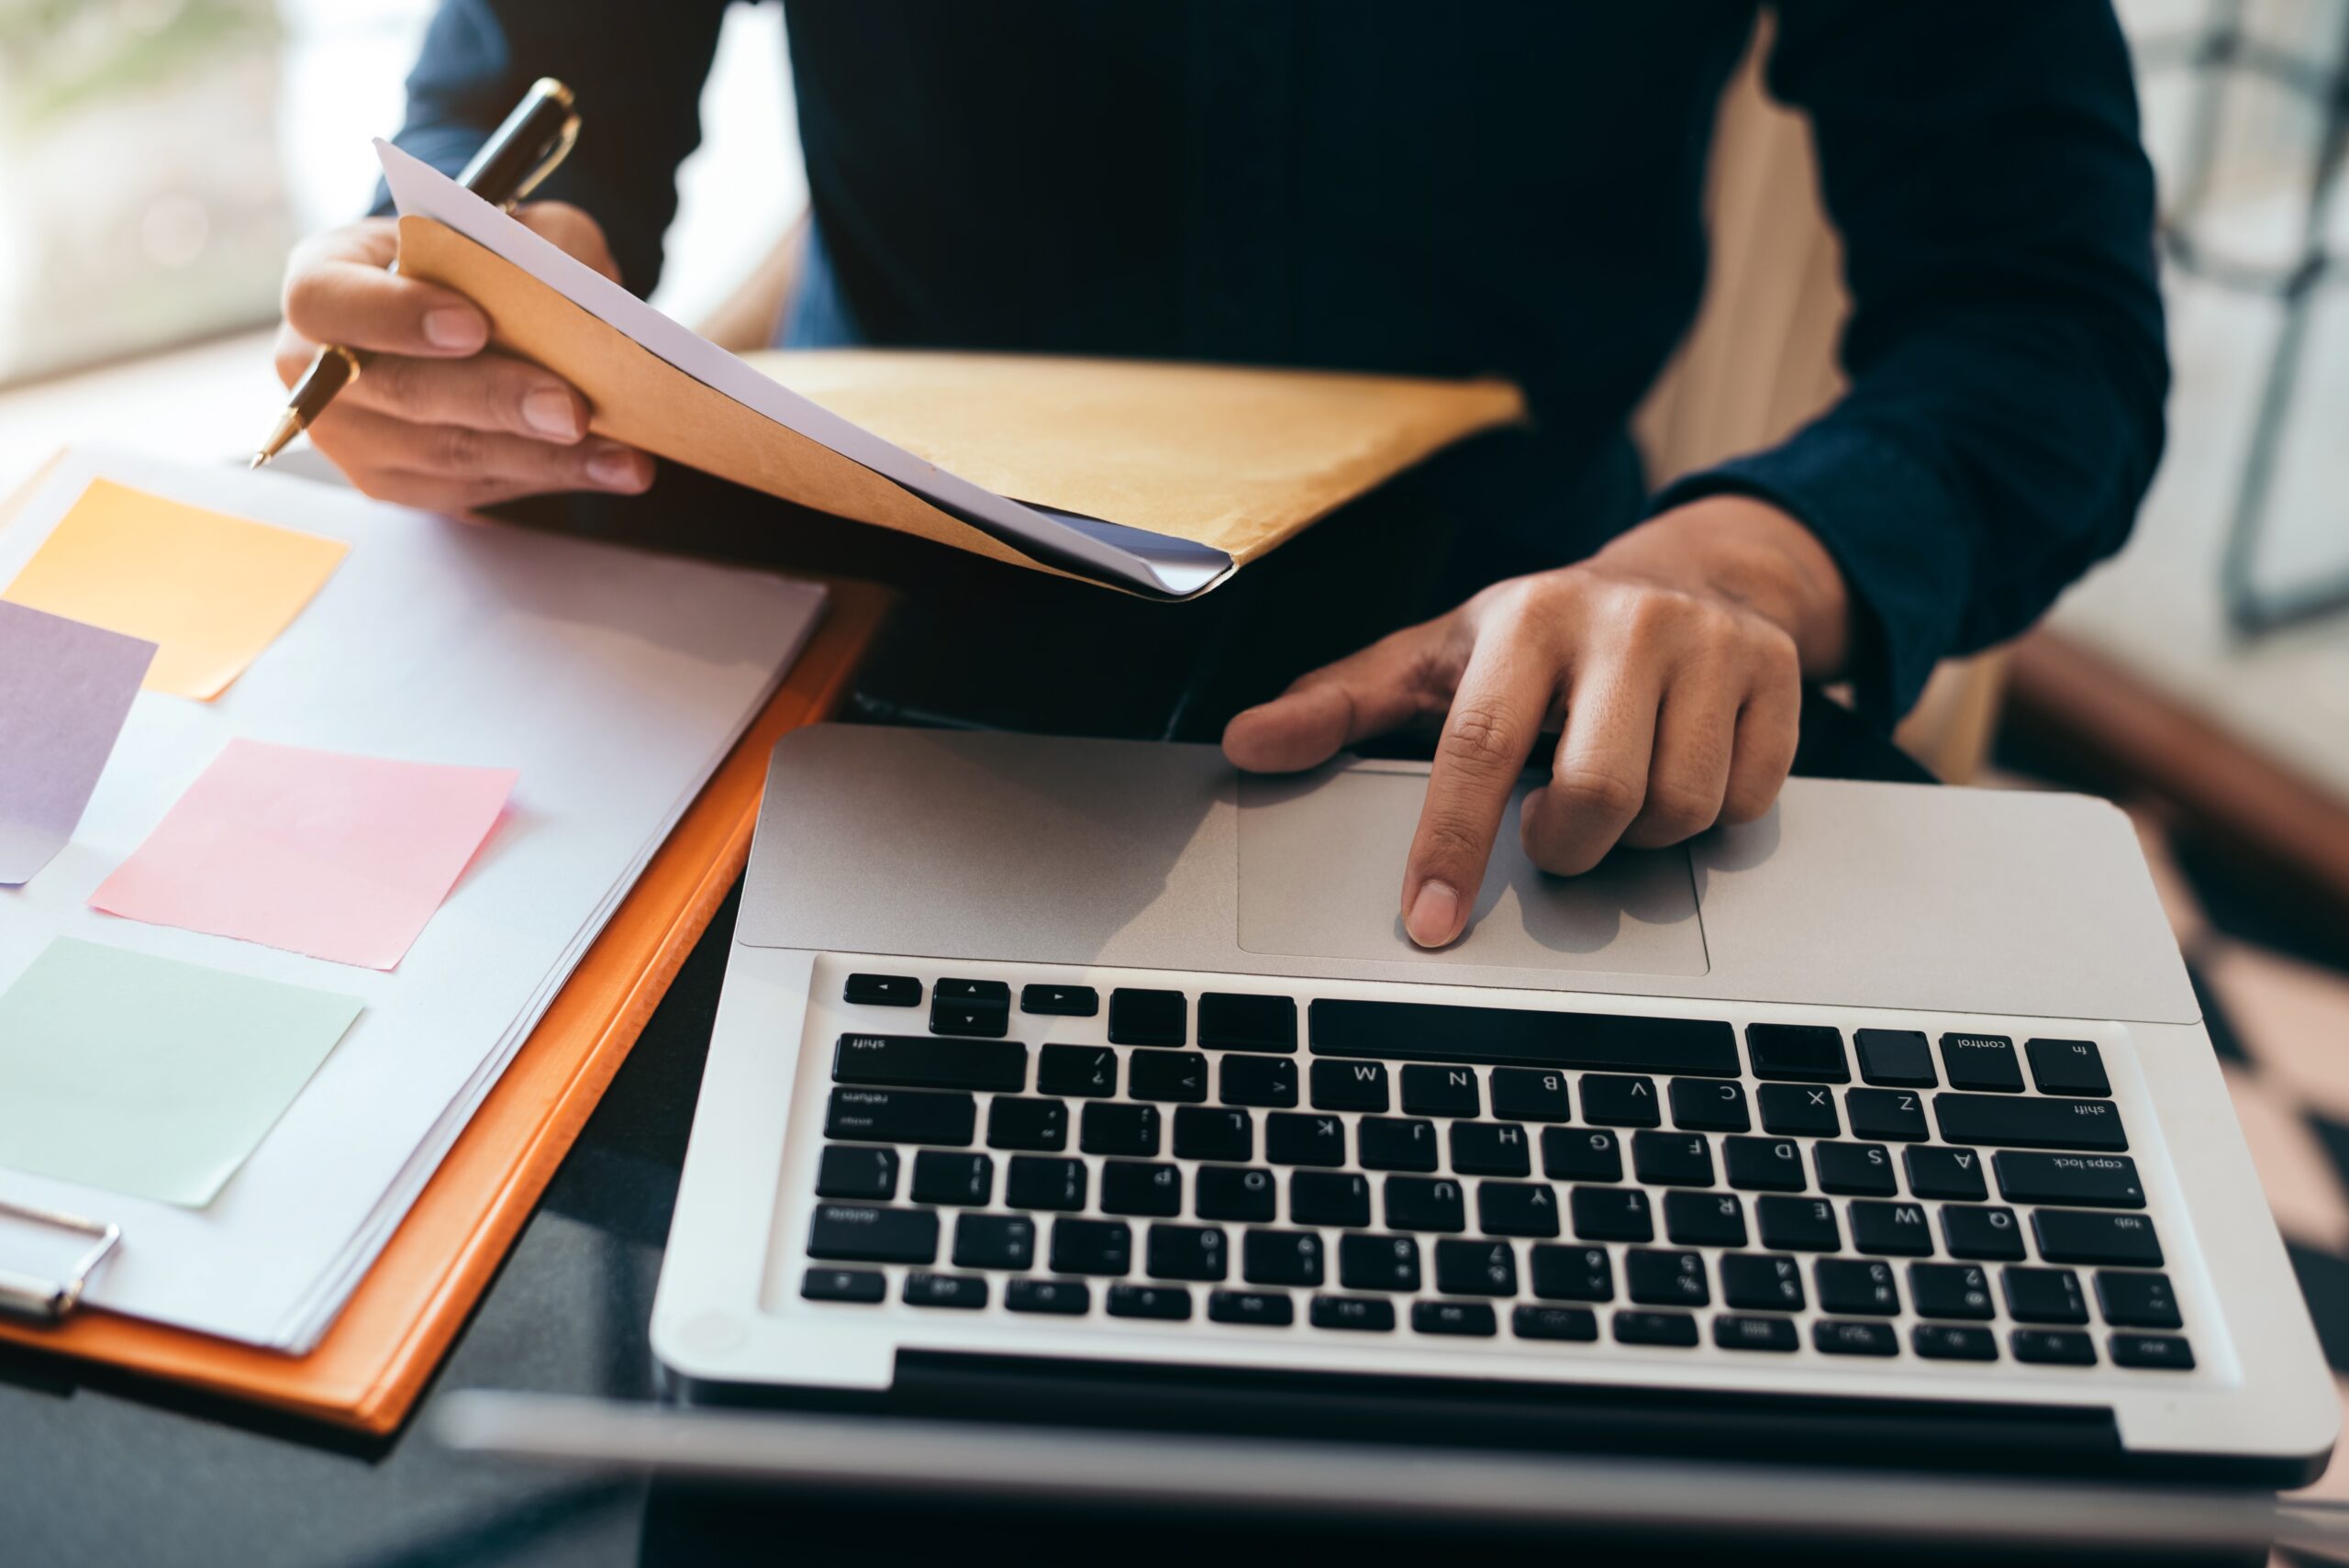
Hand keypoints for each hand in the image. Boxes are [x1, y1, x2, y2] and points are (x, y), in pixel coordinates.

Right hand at [272, 205, 653, 509]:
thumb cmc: (477, 260)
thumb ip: (538, 240)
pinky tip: (611, 468)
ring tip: (623, 452)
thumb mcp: (509, 224)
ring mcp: (351, 437)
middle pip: (401, 392)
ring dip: (544, 457)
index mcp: (322, 281)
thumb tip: (581, 287)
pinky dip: (550, 478)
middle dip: (496, 401)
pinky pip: (475, 488)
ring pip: (448, 454)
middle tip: (571, 409)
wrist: (464, 314)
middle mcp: (315, 367)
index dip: (395, 315)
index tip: (473, 324)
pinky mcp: (396, 485)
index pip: (329, 301)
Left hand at [1222, 495, 1850, 946]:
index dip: (1449, 847)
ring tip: (1611, 790)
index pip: (1477, 751)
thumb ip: (1339, 706)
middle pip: (1595, 797)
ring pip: (1677, 810)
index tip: (1429, 924)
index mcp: (1525, 618)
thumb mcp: (1436, 660)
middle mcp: (1624, 621)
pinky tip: (1679, 766)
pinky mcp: (1779, 674)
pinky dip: (1707, 814)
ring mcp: (1712, 646)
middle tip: (1550, 829)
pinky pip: (1744, 802)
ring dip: (1636, 836)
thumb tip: (1245, 744)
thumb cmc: (1540, 639)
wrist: (1688, 573)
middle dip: (1563, 845)